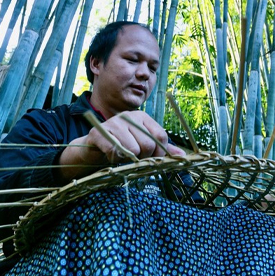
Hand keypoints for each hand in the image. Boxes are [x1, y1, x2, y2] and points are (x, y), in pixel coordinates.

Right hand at [58, 111, 183, 178]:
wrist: (92, 149)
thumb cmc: (121, 147)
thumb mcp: (143, 145)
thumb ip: (161, 149)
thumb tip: (182, 156)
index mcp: (142, 117)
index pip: (161, 136)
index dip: (159, 153)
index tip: (152, 160)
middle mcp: (128, 116)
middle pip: (148, 144)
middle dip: (143, 158)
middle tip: (133, 158)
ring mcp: (113, 123)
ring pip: (133, 150)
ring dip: (127, 160)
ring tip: (121, 156)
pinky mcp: (98, 133)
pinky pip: (114, 152)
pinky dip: (114, 160)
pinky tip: (110, 156)